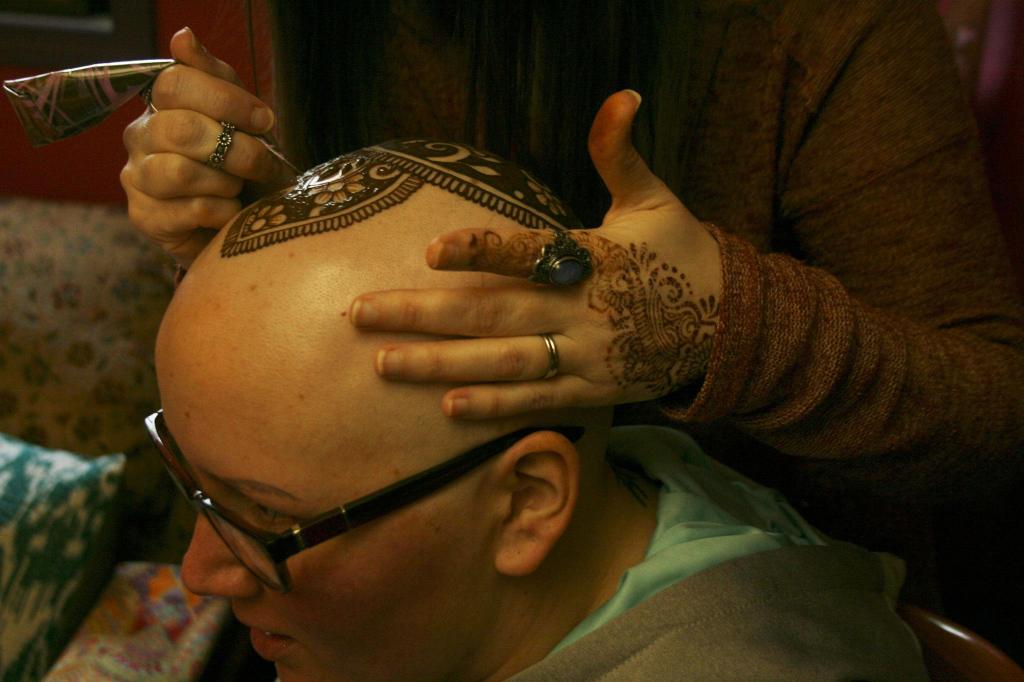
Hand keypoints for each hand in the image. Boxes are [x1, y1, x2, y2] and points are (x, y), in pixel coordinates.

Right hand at [120, 27, 295, 265]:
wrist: (247, 224)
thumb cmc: (245, 168)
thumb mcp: (241, 119)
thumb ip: (216, 78)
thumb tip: (183, 36)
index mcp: (162, 105)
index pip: (176, 82)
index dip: (226, 100)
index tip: (265, 120)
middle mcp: (140, 137)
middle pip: (179, 128)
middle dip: (236, 149)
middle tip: (261, 164)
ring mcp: (137, 178)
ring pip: (179, 171)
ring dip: (226, 182)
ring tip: (237, 188)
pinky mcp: (145, 218)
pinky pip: (190, 210)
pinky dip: (224, 212)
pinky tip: (230, 214)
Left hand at [349, 90, 723, 418]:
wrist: (729, 324)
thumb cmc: (680, 253)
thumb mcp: (652, 199)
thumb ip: (619, 153)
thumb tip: (622, 94)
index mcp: (592, 258)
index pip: (529, 252)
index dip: (480, 251)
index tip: (428, 249)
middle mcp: (581, 311)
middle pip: (492, 314)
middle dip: (422, 315)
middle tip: (359, 313)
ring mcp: (585, 356)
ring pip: (502, 364)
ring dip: (440, 365)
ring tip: (382, 362)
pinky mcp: (592, 390)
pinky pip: (535, 400)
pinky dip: (493, 406)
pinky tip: (446, 406)